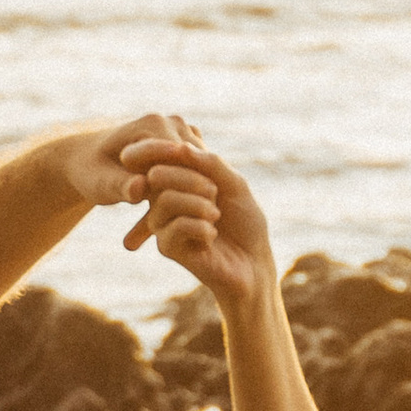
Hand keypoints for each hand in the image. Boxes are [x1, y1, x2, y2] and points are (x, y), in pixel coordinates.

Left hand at [47, 111, 202, 245]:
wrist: (89, 161)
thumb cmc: (90, 173)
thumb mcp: (101, 184)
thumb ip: (121, 187)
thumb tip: (140, 189)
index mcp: (154, 124)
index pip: (182, 159)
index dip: (185, 190)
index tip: (185, 219)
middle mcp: (174, 122)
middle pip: (196, 164)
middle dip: (192, 196)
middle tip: (195, 229)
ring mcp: (183, 132)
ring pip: (200, 170)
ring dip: (193, 197)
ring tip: (193, 228)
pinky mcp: (187, 145)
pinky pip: (196, 172)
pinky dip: (189, 193)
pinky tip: (186, 219)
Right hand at [117, 136, 276, 306]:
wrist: (253, 263)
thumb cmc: (245, 222)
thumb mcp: (234, 184)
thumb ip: (210, 164)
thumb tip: (180, 148)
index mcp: (179, 180)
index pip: (162, 157)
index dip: (174, 153)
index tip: (204, 166)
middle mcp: (165, 199)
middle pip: (157, 175)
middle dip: (192, 179)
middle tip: (214, 193)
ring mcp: (163, 223)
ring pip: (165, 200)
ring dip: (199, 204)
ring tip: (216, 216)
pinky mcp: (166, 247)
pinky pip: (175, 226)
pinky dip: (200, 227)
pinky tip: (211, 237)